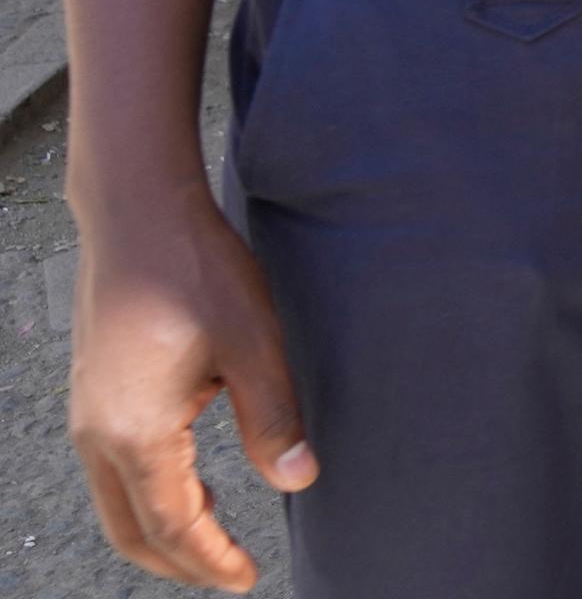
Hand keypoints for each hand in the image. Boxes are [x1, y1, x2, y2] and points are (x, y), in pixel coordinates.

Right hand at [71, 193, 312, 590]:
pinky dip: (147, 493)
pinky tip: (190, 478)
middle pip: (132, 529)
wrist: (137, 213)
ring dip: (161, 529)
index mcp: (136, 434)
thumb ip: (275, 418)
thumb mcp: (253, 344)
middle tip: (229, 572)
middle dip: (180, 560)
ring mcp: (86, 414)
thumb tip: (300, 479)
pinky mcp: (92, 392)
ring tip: (215, 535)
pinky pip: (113, 468)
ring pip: (116, 502)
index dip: (212, 560)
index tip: (247, 579)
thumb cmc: (196, 270)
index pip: (174, 526)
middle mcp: (97, 434)